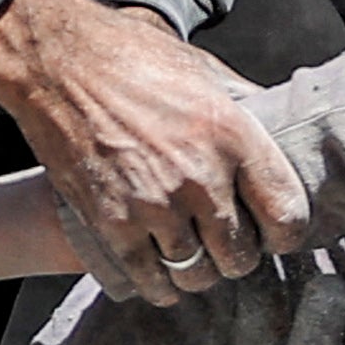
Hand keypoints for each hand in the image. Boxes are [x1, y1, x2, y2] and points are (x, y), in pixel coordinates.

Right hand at [0, 0, 308, 301]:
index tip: (276, 232)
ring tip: (195, 257)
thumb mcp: (206, 72)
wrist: (58, 62)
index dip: (287, 233)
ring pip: (197, 274)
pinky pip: (149, 279)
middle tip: (229, 244)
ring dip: (200, 272)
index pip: (286, 215)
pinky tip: (162, 276)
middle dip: (240, 255)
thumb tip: (283, 123)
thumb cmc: (134, 59)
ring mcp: (153, 205)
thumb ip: (247, 106)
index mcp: (233, 136)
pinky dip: (159, 286)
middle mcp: (199, 177)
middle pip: (241, 255)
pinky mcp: (111, 223)